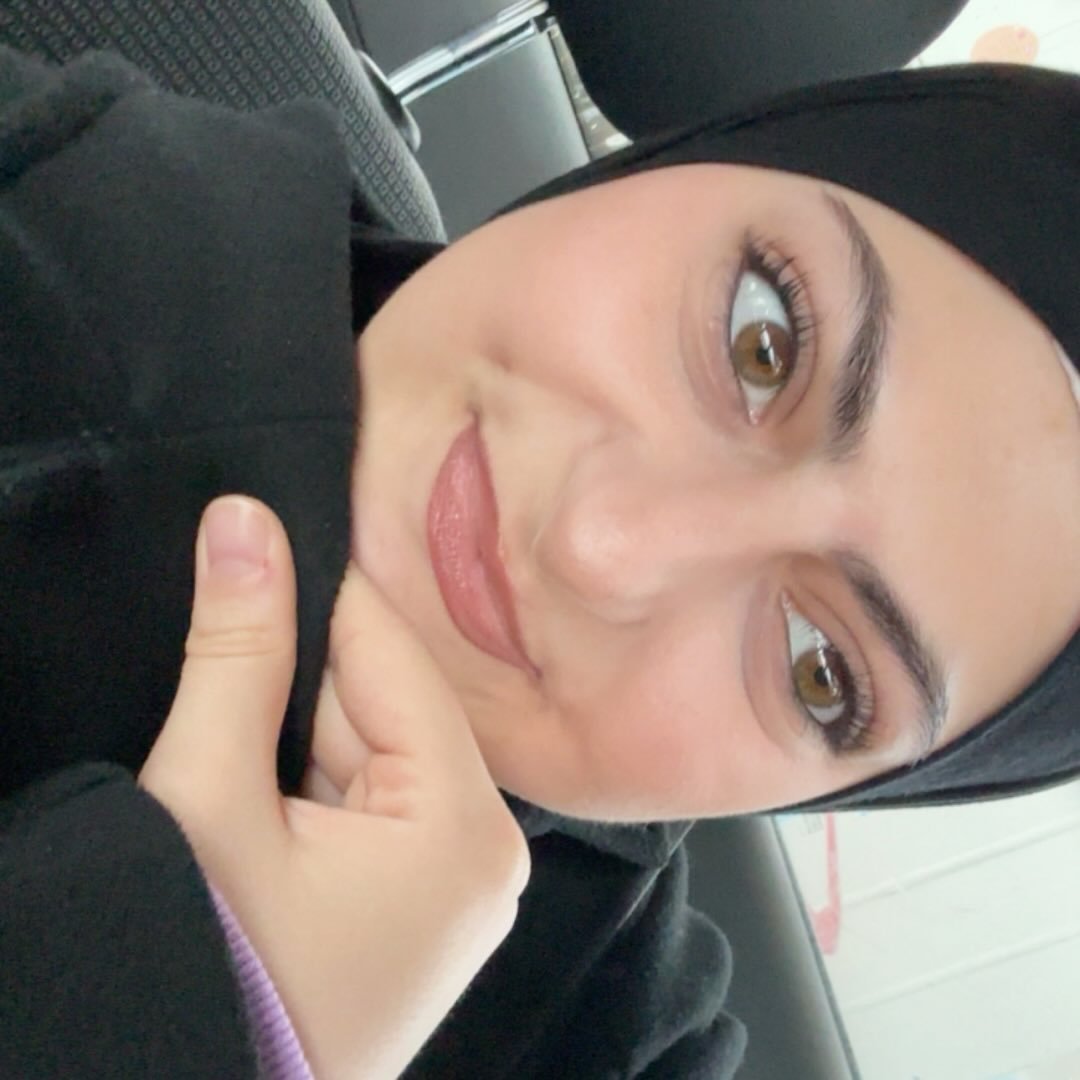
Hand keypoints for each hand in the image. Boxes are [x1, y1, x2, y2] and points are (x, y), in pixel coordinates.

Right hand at [140, 497, 528, 1079]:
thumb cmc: (208, 976)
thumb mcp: (211, 800)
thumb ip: (238, 653)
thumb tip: (246, 522)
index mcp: (464, 823)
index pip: (395, 657)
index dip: (323, 591)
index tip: (265, 530)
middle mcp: (485, 851)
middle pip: (386, 705)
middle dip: (301, 675)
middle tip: (224, 635)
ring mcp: (454, 887)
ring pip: (370, 752)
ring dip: (295, 736)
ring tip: (236, 758)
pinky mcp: (416, 911)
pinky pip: (366, 806)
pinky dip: (307, 785)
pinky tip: (258, 801)